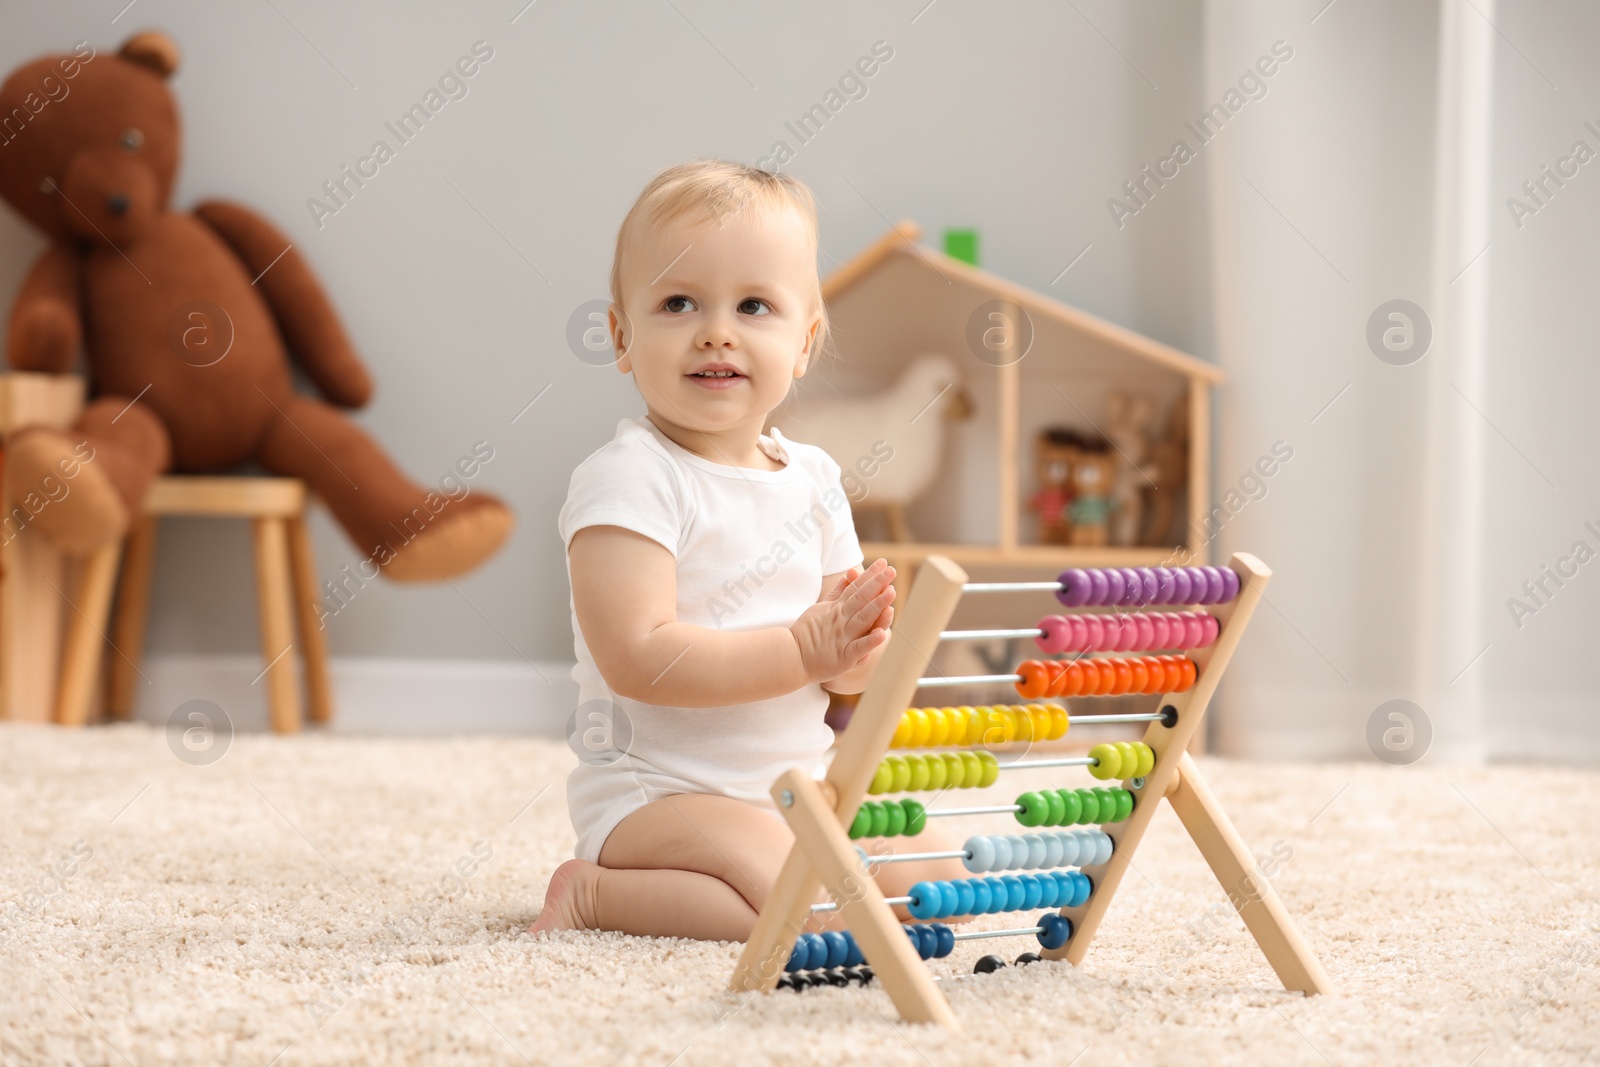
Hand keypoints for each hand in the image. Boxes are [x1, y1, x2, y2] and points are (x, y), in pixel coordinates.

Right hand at [791, 559, 895, 684]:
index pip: (856, 588)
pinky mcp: (844, 656)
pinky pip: (859, 647)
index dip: (870, 575)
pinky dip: (870, 641)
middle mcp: (841, 620)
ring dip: (878, 605)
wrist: (791, 657)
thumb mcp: (820, 608)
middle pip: (861, 599)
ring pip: (863, 618)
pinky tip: (882, 635)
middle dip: (877, 584)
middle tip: (891, 570)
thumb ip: (836, 593)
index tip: (884, 563)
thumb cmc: (806, 634)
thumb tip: (848, 576)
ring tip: (891, 592)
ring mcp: (843, 637)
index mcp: (837, 609)